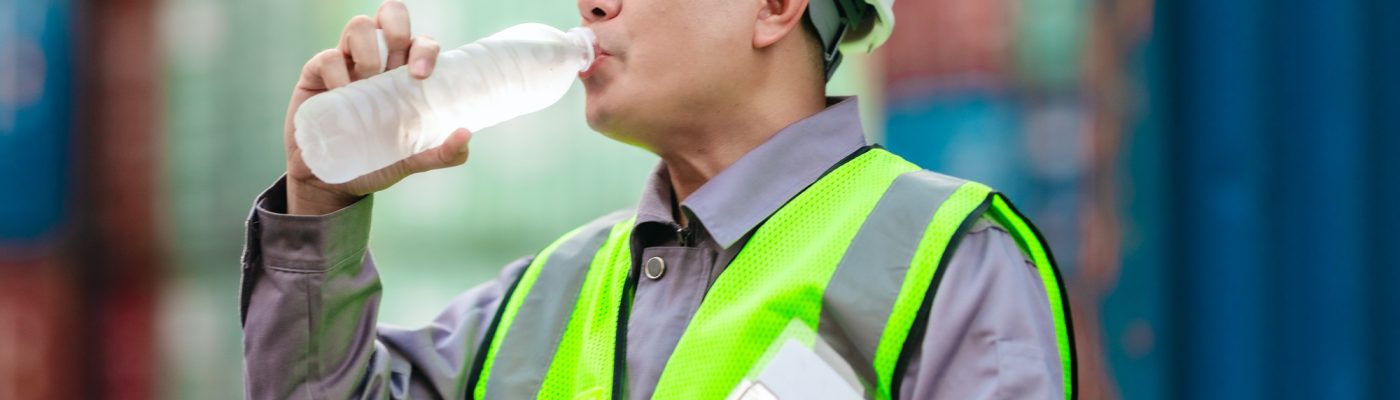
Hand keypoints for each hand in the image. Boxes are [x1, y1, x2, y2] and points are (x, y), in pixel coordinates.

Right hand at [281, 0, 470, 214]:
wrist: (333, 184)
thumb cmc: (377, 163)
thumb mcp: (413, 160)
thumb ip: (442, 153)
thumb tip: (465, 136)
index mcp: (405, 73)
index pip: (421, 42)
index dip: (426, 48)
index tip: (422, 75)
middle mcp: (379, 60)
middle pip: (391, 16)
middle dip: (398, 28)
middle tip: (397, 66)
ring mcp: (348, 63)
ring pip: (359, 26)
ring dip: (368, 51)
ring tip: (367, 83)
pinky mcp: (317, 74)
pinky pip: (327, 56)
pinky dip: (336, 71)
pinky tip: (341, 92)